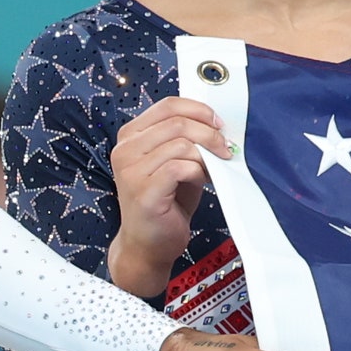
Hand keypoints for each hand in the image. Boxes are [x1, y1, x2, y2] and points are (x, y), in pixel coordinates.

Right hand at [106, 97, 228, 298]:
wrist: (147, 245)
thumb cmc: (164, 203)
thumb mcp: (173, 161)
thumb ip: (184, 139)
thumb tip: (215, 122)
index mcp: (130, 136)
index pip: (167, 105)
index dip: (198, 110)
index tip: (218, 123)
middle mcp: (125, 149)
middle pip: (177, 122)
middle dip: (209, 133)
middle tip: (225, 147)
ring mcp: (131, 170)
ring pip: (181, 143)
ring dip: (206, 155)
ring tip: (213, 169)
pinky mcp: (144, 191)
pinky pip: (180, 167)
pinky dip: (198, 171)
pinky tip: (202, 181)